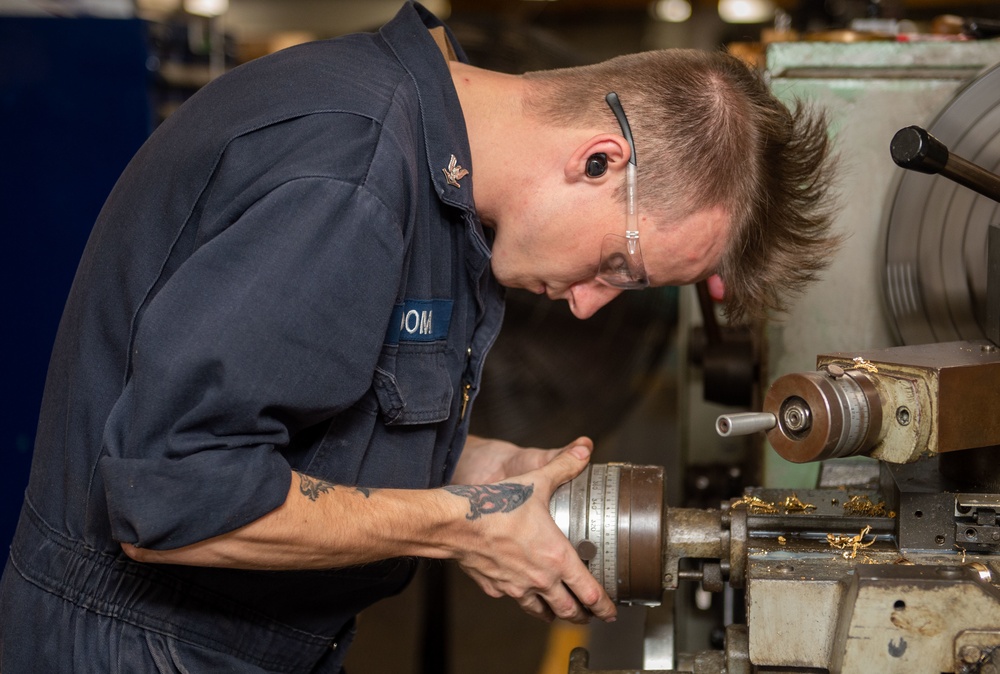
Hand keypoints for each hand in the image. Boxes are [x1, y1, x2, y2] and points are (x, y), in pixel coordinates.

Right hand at [444, 442, 616, 624]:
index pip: (589, 592)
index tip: (611, 612)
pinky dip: (522, 598)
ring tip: (559, 612)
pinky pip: (514, 598)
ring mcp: (517, 587)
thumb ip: (564, 467)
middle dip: (582, 615)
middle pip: (568, 609)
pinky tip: (521, 591)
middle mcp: (540, 579)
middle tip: (590, 615)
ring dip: (554, 613)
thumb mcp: (537, 482)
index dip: (604, 606)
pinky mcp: (496, 588)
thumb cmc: (497, 505)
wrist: (457, 523)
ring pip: (541, 611)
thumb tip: (584, 451)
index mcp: (557, 558)